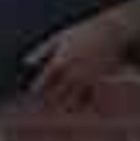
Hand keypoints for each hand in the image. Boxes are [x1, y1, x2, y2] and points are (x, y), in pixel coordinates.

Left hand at [23, 8, 139, 105]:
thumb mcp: (59, 37)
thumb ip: (41, 50)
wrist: (113, 31)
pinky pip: (89, 101)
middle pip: (54, 97)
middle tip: (40, 107)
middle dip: (46, 103)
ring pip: (71, 103)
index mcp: (60, 61)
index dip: (34, 90)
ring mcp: (87, 80)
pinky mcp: (99, 83)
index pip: (42, 83)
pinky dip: (81, 106)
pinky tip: (76, 106)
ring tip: (57, 108)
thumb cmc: (84, 32)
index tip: (30, 94)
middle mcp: (72, 73)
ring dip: (62, 107)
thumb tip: (26, 62)